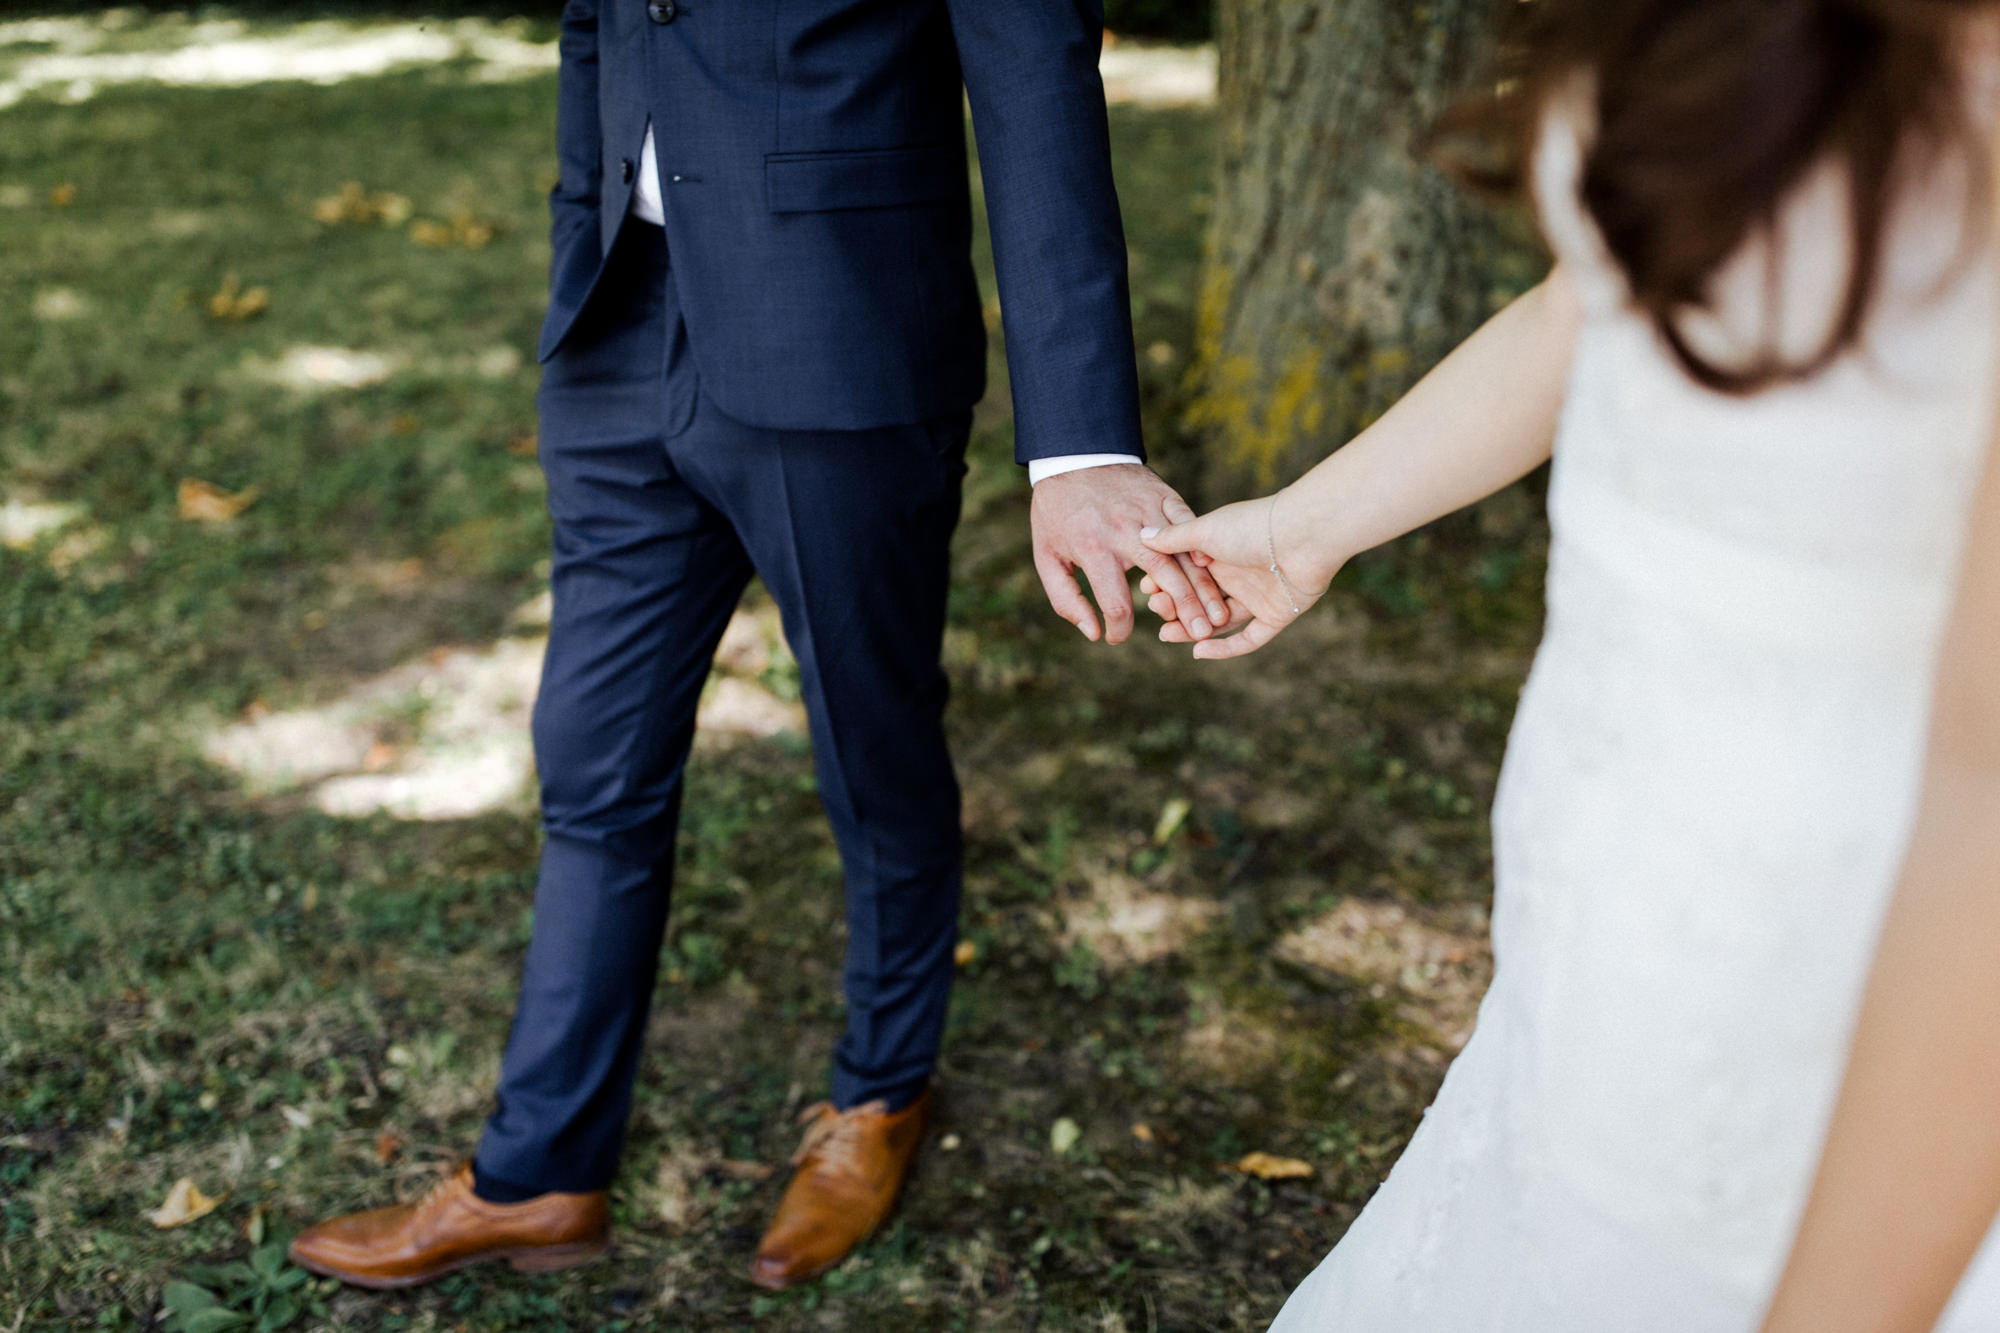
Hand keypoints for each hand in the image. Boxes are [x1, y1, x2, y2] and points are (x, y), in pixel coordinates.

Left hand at [1030, 464, 1229, 643]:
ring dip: (1204, 586)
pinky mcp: (1163, 496)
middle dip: (1187, 611)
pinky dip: (1202, 546)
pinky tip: (1212, 569)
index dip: (1120, 629)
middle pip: (1165, 579)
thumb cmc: (1057, 512)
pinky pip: (1188, 523)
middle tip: (1202, 635)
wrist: (1072, 455)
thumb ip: (1065, 599)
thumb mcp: (1046, 556)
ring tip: (1219, 613)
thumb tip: (1093, 633)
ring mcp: (1148, 512)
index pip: (1117, 603)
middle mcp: (1126, 532)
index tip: (1118, 636)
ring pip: (1184, 554)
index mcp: (1095, 550)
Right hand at [1138, 492, 1333, 659]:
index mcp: (1223, 550)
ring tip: (1166, 635)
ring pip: (1221, 621)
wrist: (1303, 534)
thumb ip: (1173, 539)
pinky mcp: (1277, 615)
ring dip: (1194, 629)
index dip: (1169, 584)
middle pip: (1202, 599)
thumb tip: (1142, 536)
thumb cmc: (1252, 525)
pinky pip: (1249, 638)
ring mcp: (1258, 596)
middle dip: (1177, 608)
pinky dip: (1225, 649)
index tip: (1147, 591)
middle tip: (1156, 612)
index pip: (1189, 574)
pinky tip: (1199, 651)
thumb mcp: (1204, 530)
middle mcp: (1240, 573)